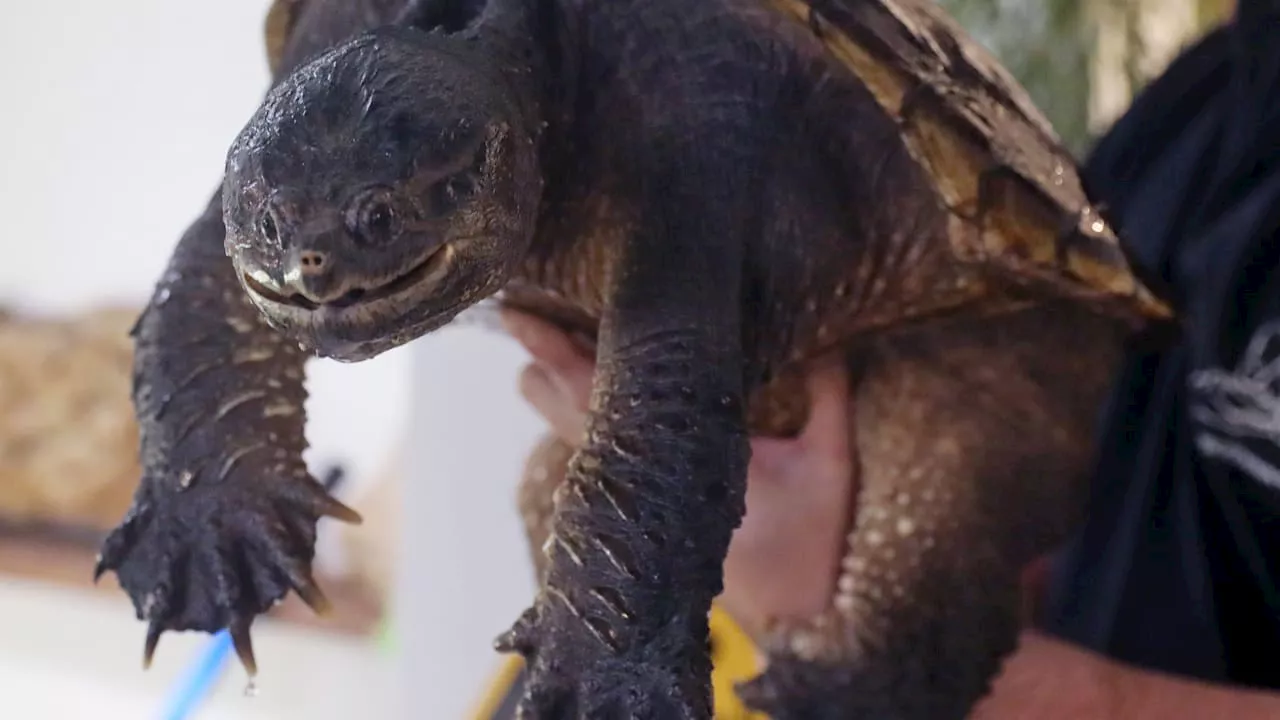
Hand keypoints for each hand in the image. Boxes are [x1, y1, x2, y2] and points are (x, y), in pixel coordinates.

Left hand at [501, 309, 855, 639]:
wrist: (800, 617)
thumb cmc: (813, 542)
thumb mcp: (829, 464)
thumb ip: (827, 396)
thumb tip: (826, 337)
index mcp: (681, 455)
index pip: (606, 394)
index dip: (561, 352)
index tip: (525, 317)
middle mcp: (647, 477)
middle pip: (571, 412)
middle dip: (543, 366)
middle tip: (516, 319)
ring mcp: (641, 497)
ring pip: (576, 434)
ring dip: (555, 393)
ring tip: (532, 350)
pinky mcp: (649, 511)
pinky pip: (597, 457)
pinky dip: (579, 419)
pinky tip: (571, 397)